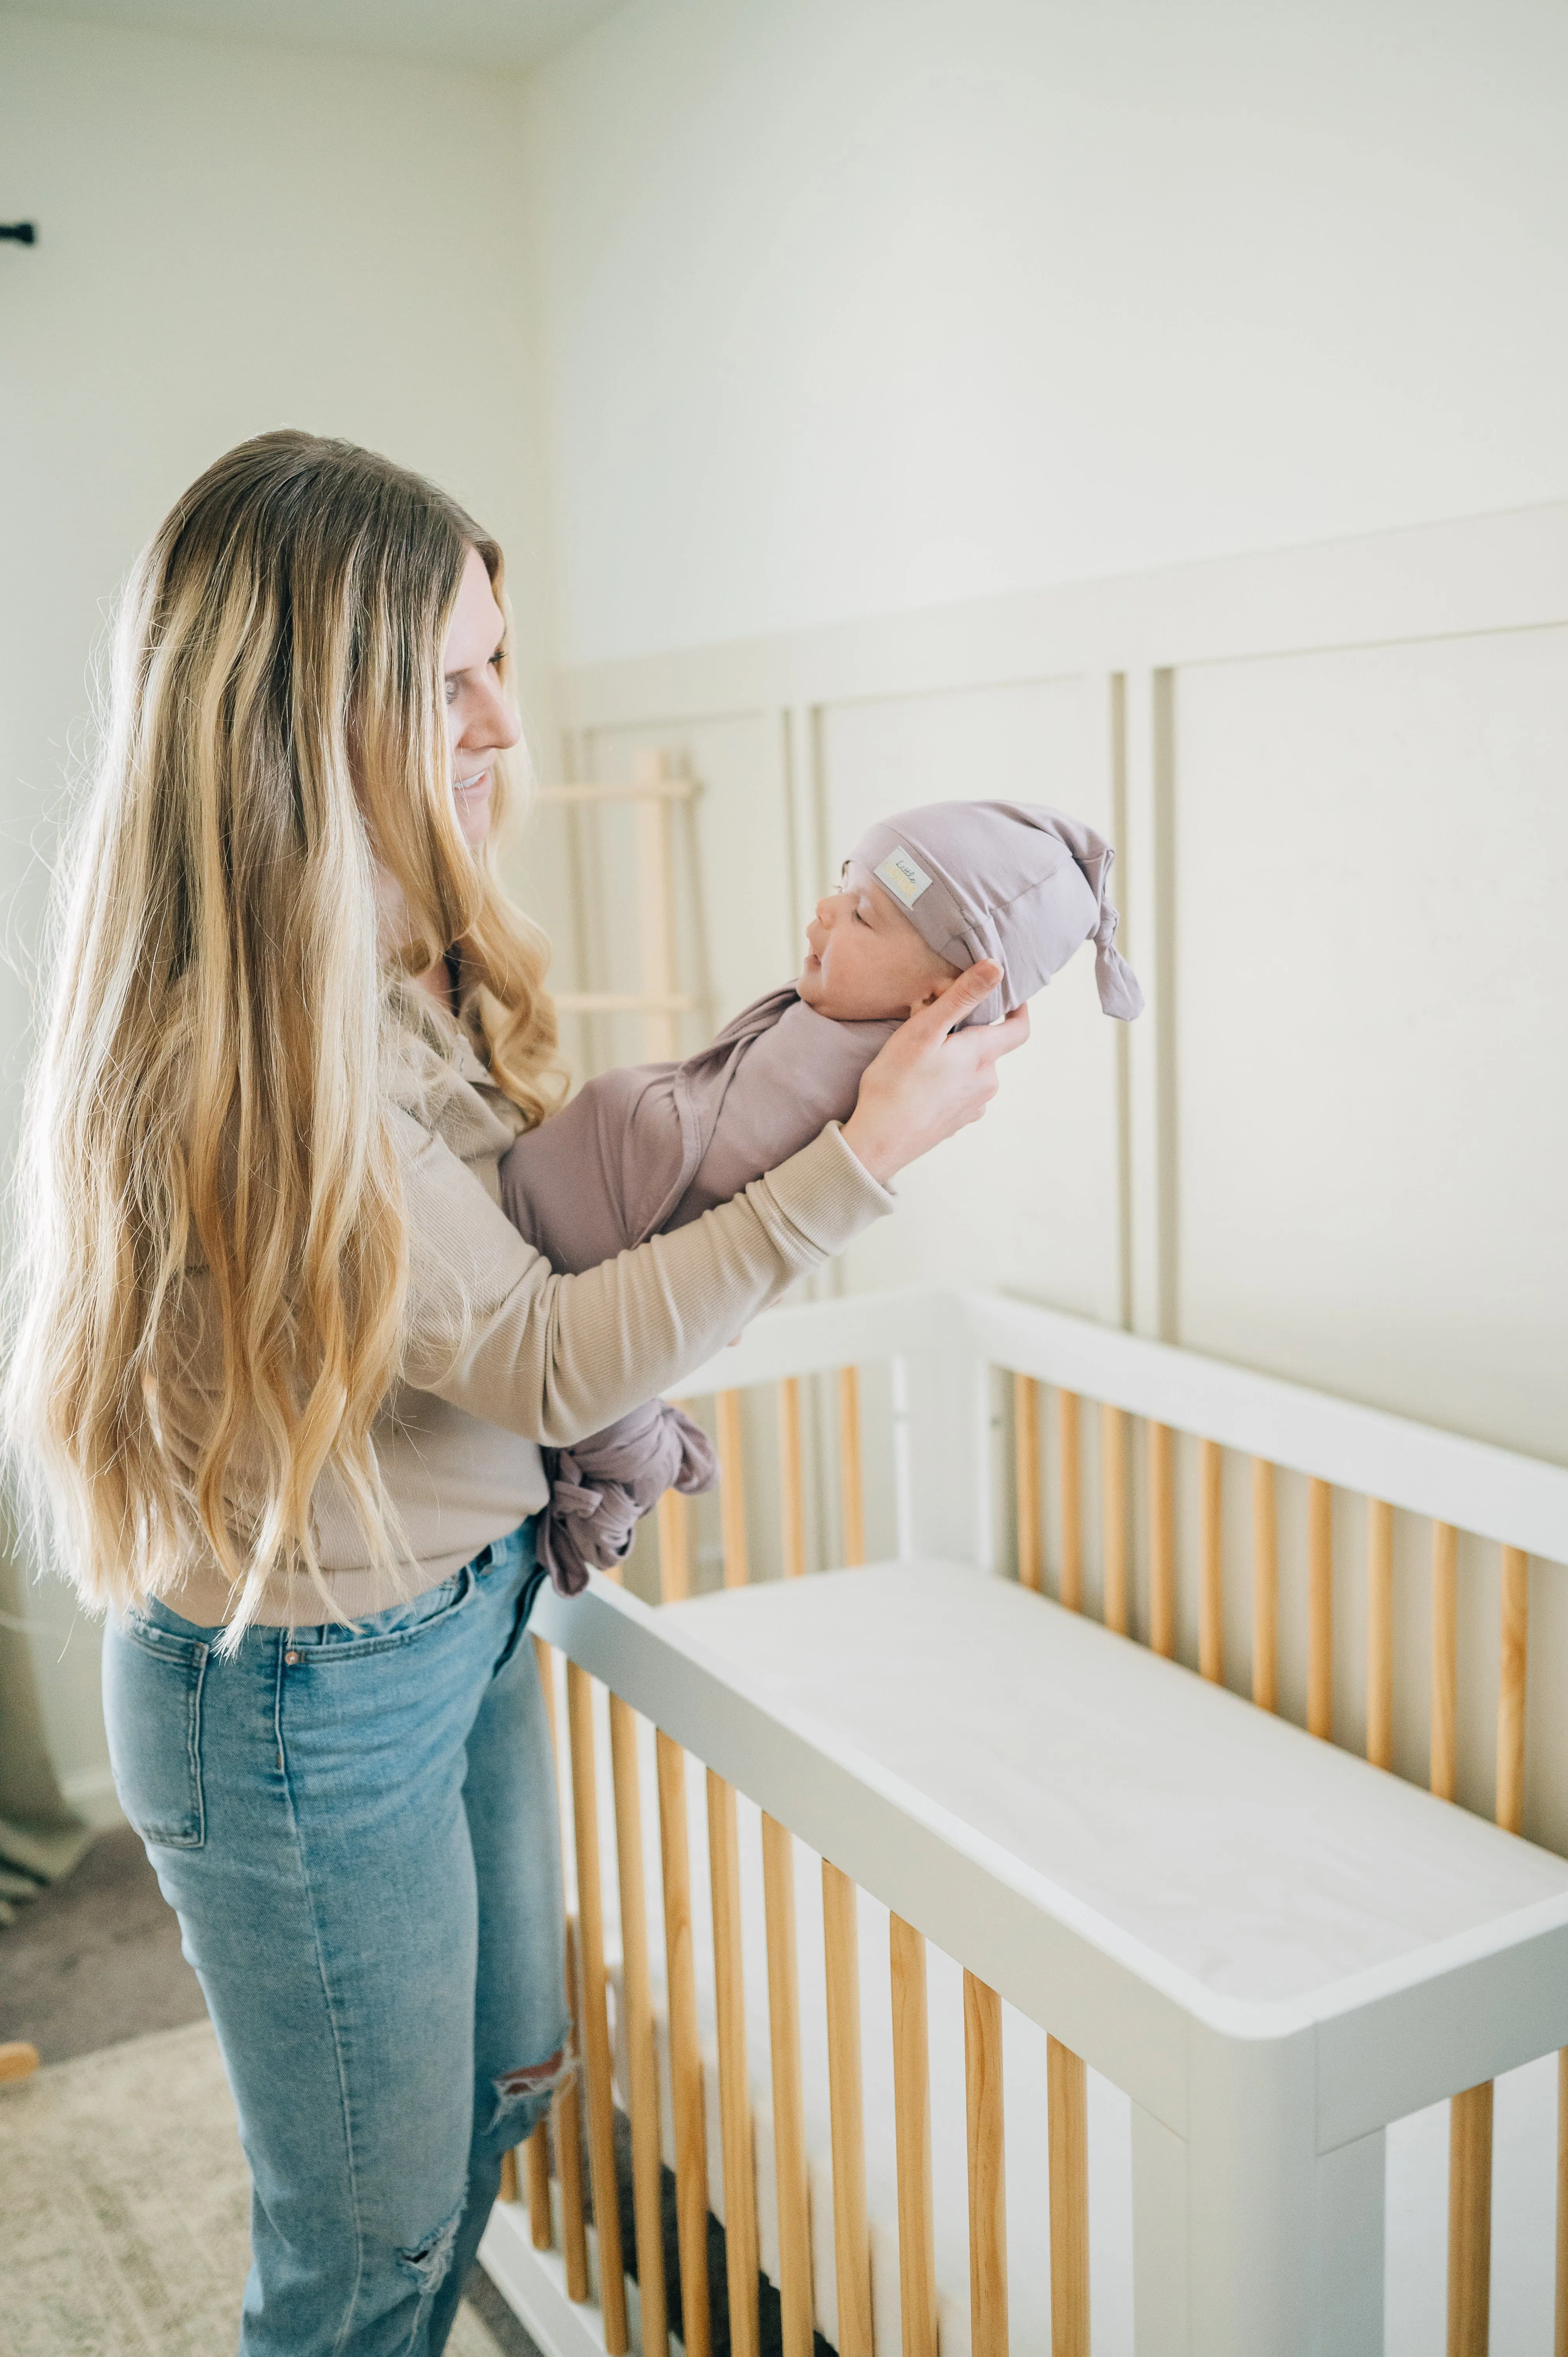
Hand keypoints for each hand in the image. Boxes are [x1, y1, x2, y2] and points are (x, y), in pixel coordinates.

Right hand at [840, 961, 1028, 1187]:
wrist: (879, 1142)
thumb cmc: (896, 1083)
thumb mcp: (925, 1030)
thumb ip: (962, 997)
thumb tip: (996, 968)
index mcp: (983, 1055)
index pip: (1019, 1029)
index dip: (1019, 1009)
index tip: (1008, 996)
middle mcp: (988, 1082)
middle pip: (991, 1047)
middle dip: (971, 1032)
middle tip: (936, 1023)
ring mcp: (975, 1105)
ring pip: (975, 1070)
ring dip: (958, 1058)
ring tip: (924, 1056)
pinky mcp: (959, 1122)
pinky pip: (962, 1092)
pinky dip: (950, 1081)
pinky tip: (923, 1084)